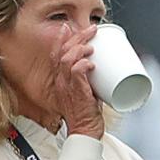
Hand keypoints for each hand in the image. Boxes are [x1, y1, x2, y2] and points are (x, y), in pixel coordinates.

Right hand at [50, 24, 103, 138]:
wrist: (84, 132)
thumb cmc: (86, 114)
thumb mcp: (86, 90)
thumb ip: (90, 77)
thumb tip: (103, 66)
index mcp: (61, 80)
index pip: (56, 54)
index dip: (61, 38)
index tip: (68, 27)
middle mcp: (61, 82)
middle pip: (64, 52)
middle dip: (77, 36)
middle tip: (91, 30)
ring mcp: (67, 87)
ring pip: (68, 59)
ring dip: (81, 48)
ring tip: (92, 45)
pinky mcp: (76, 92)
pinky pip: (76, 72)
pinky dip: (84, 64)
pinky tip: (91, 62)